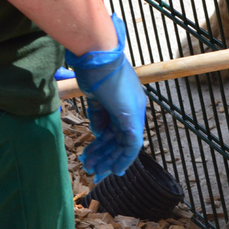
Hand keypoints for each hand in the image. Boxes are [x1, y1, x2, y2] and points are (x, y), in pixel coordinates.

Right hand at [65, 15, 147, 181]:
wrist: (97, 57)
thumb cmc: (93, 70)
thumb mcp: (95, 97)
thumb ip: (99, 116)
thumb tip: (99, 133)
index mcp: (125, 101)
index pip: (118, 128)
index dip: (106, 145)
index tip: (95, 157)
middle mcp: (133, 108)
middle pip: (120, 139)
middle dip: (106, 156)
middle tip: (93, 170)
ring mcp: (135, 113)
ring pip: (124, 145)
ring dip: (108, 160)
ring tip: (93, 171)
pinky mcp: (132, 118)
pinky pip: (131, 145)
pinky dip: (124, 158)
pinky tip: (114, 169)